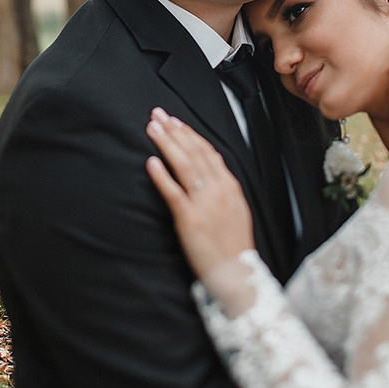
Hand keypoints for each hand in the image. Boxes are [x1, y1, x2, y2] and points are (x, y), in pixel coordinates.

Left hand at [146, 107, 254, 278]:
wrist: (237, 272)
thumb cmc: (234, 245)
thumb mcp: (236, 210)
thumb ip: (223, 189)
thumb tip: (210, 169)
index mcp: (229, 187)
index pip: (208, 152)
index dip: (190, 134)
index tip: (175, 121)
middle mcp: (218, 190)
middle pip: (194, 153)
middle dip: (175, 131)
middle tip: (158, 115)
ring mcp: (204, 203)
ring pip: (184, 166)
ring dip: (167, 145)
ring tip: (153, 129)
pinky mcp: (190, 219)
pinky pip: (173, 193)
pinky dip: (162, 176)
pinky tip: (151, 162)